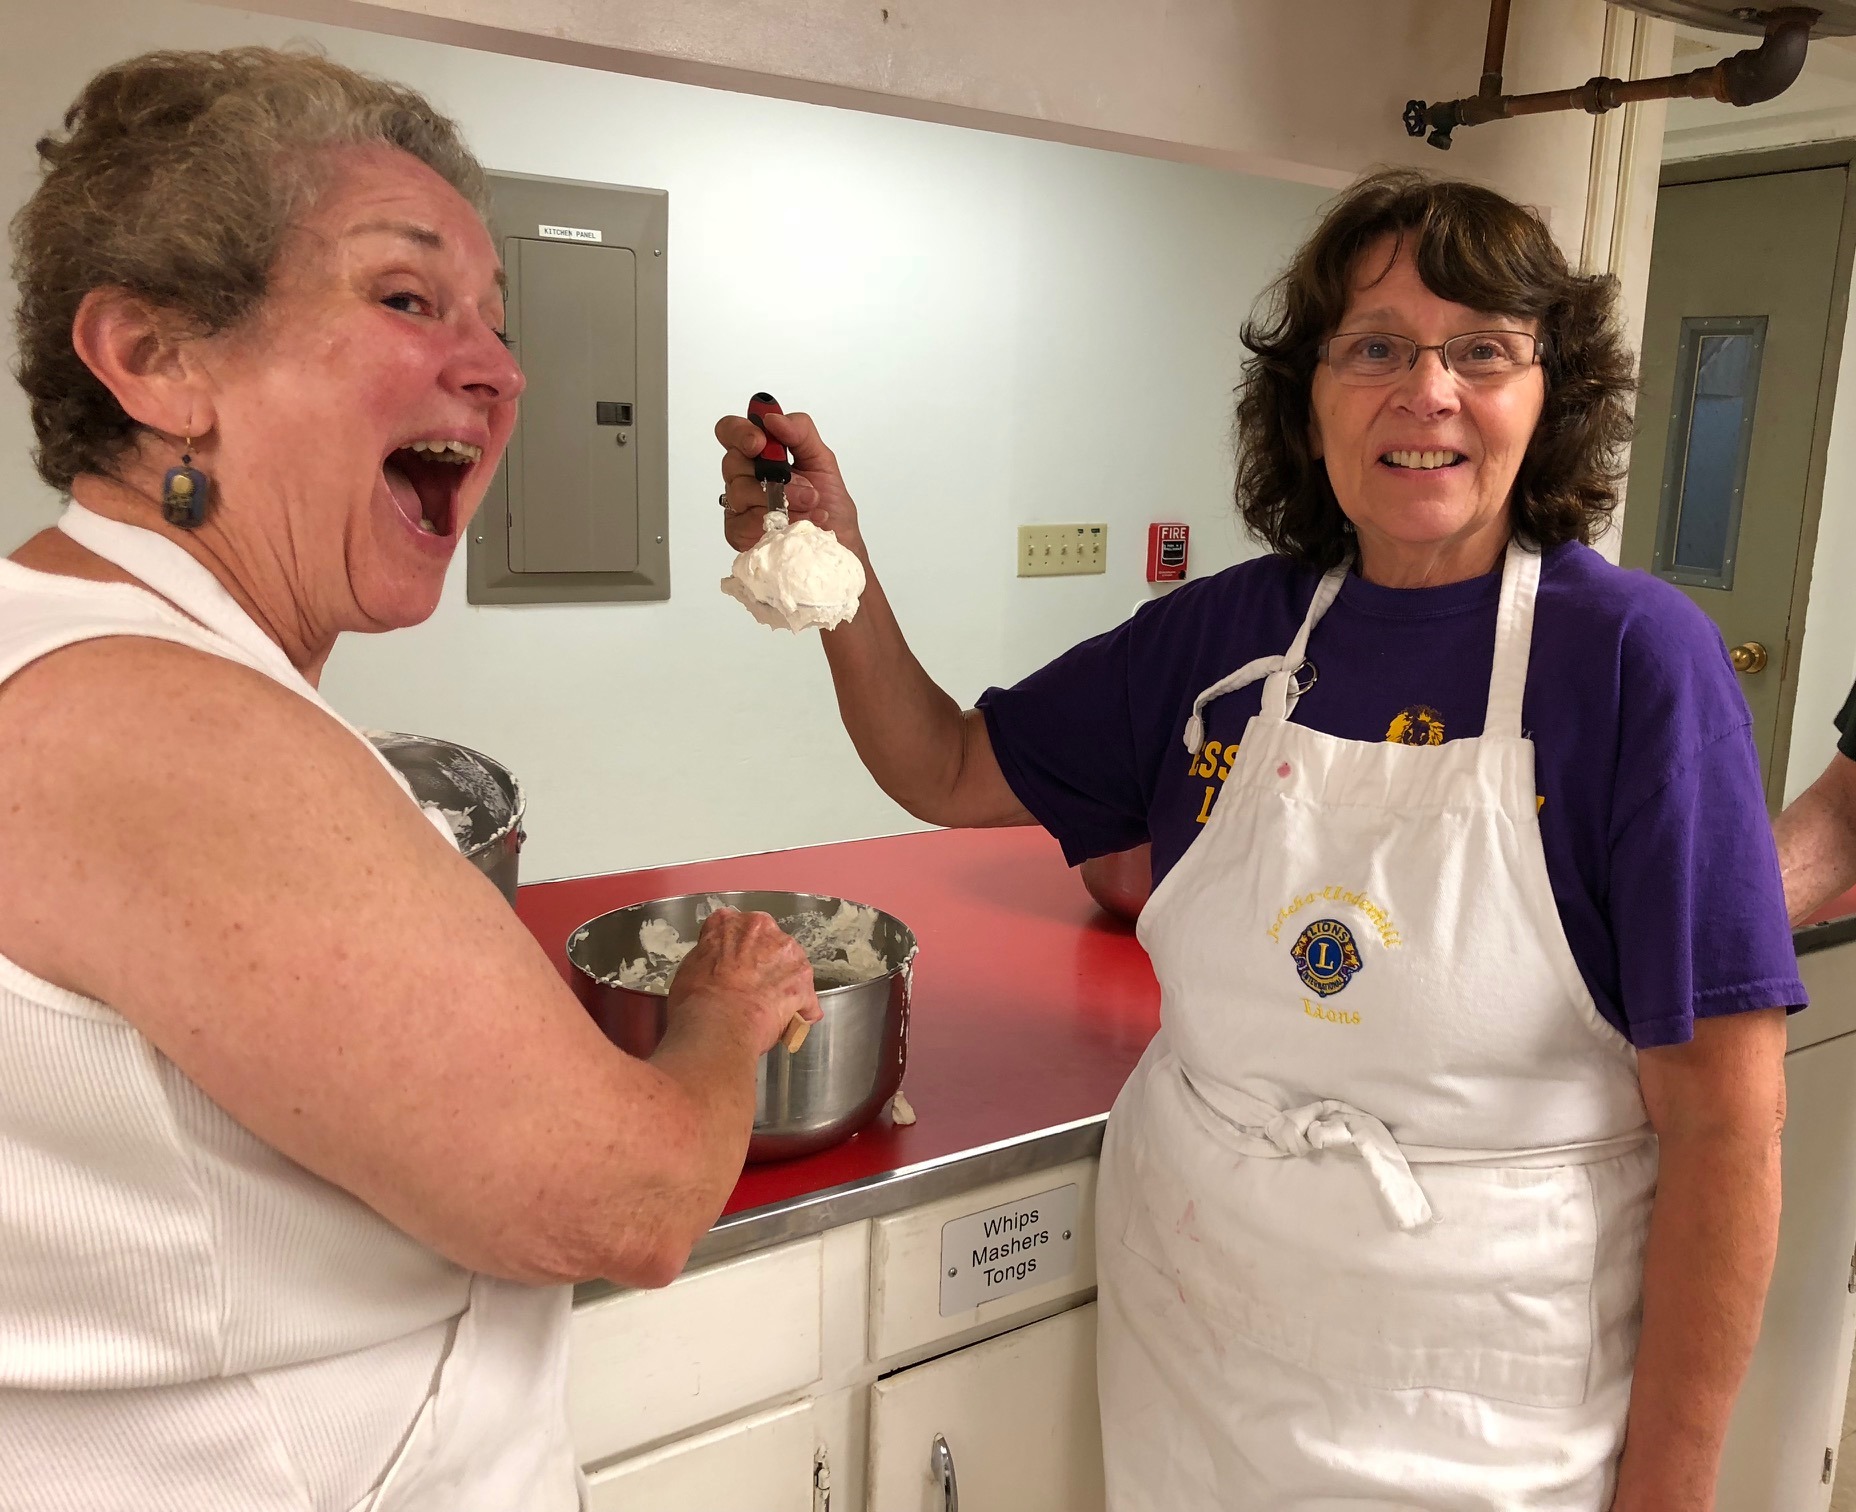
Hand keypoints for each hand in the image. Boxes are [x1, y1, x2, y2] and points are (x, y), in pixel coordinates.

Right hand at [667, 908, 819, 1055]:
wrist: (719, 1023)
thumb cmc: (696, 1000)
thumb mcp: (689, 968)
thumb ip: (708, 957)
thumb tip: (712, 967)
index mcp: (729, 923)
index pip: (735, 929)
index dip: (734, 952)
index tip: (731, 966)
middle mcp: (763, 929)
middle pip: (768, 944)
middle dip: (763, 963)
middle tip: (751, 988)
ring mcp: (787, 952)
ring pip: (790, 966)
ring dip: (783, 984)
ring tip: (769, 1009)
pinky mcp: (803, 980)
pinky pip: (806, 996)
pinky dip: (800, 1010)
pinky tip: (787, 1023)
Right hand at [714, 410, 865, 556]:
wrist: (839, 546)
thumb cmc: (829, 507)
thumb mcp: (823, 461)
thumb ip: (801, 432)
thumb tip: (773, 418)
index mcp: (761, 455)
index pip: (732, 432)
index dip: (740, 432)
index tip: (761, 442)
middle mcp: (746, 477)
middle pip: (731, 461)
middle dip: (772, 473)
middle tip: (803, 486)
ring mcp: (740, 506)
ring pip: (739, 491)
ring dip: (781, 498)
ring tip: (810, 505)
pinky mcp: (739, 533)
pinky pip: (743, 521)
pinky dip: (775, 522)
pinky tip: (797, 525)